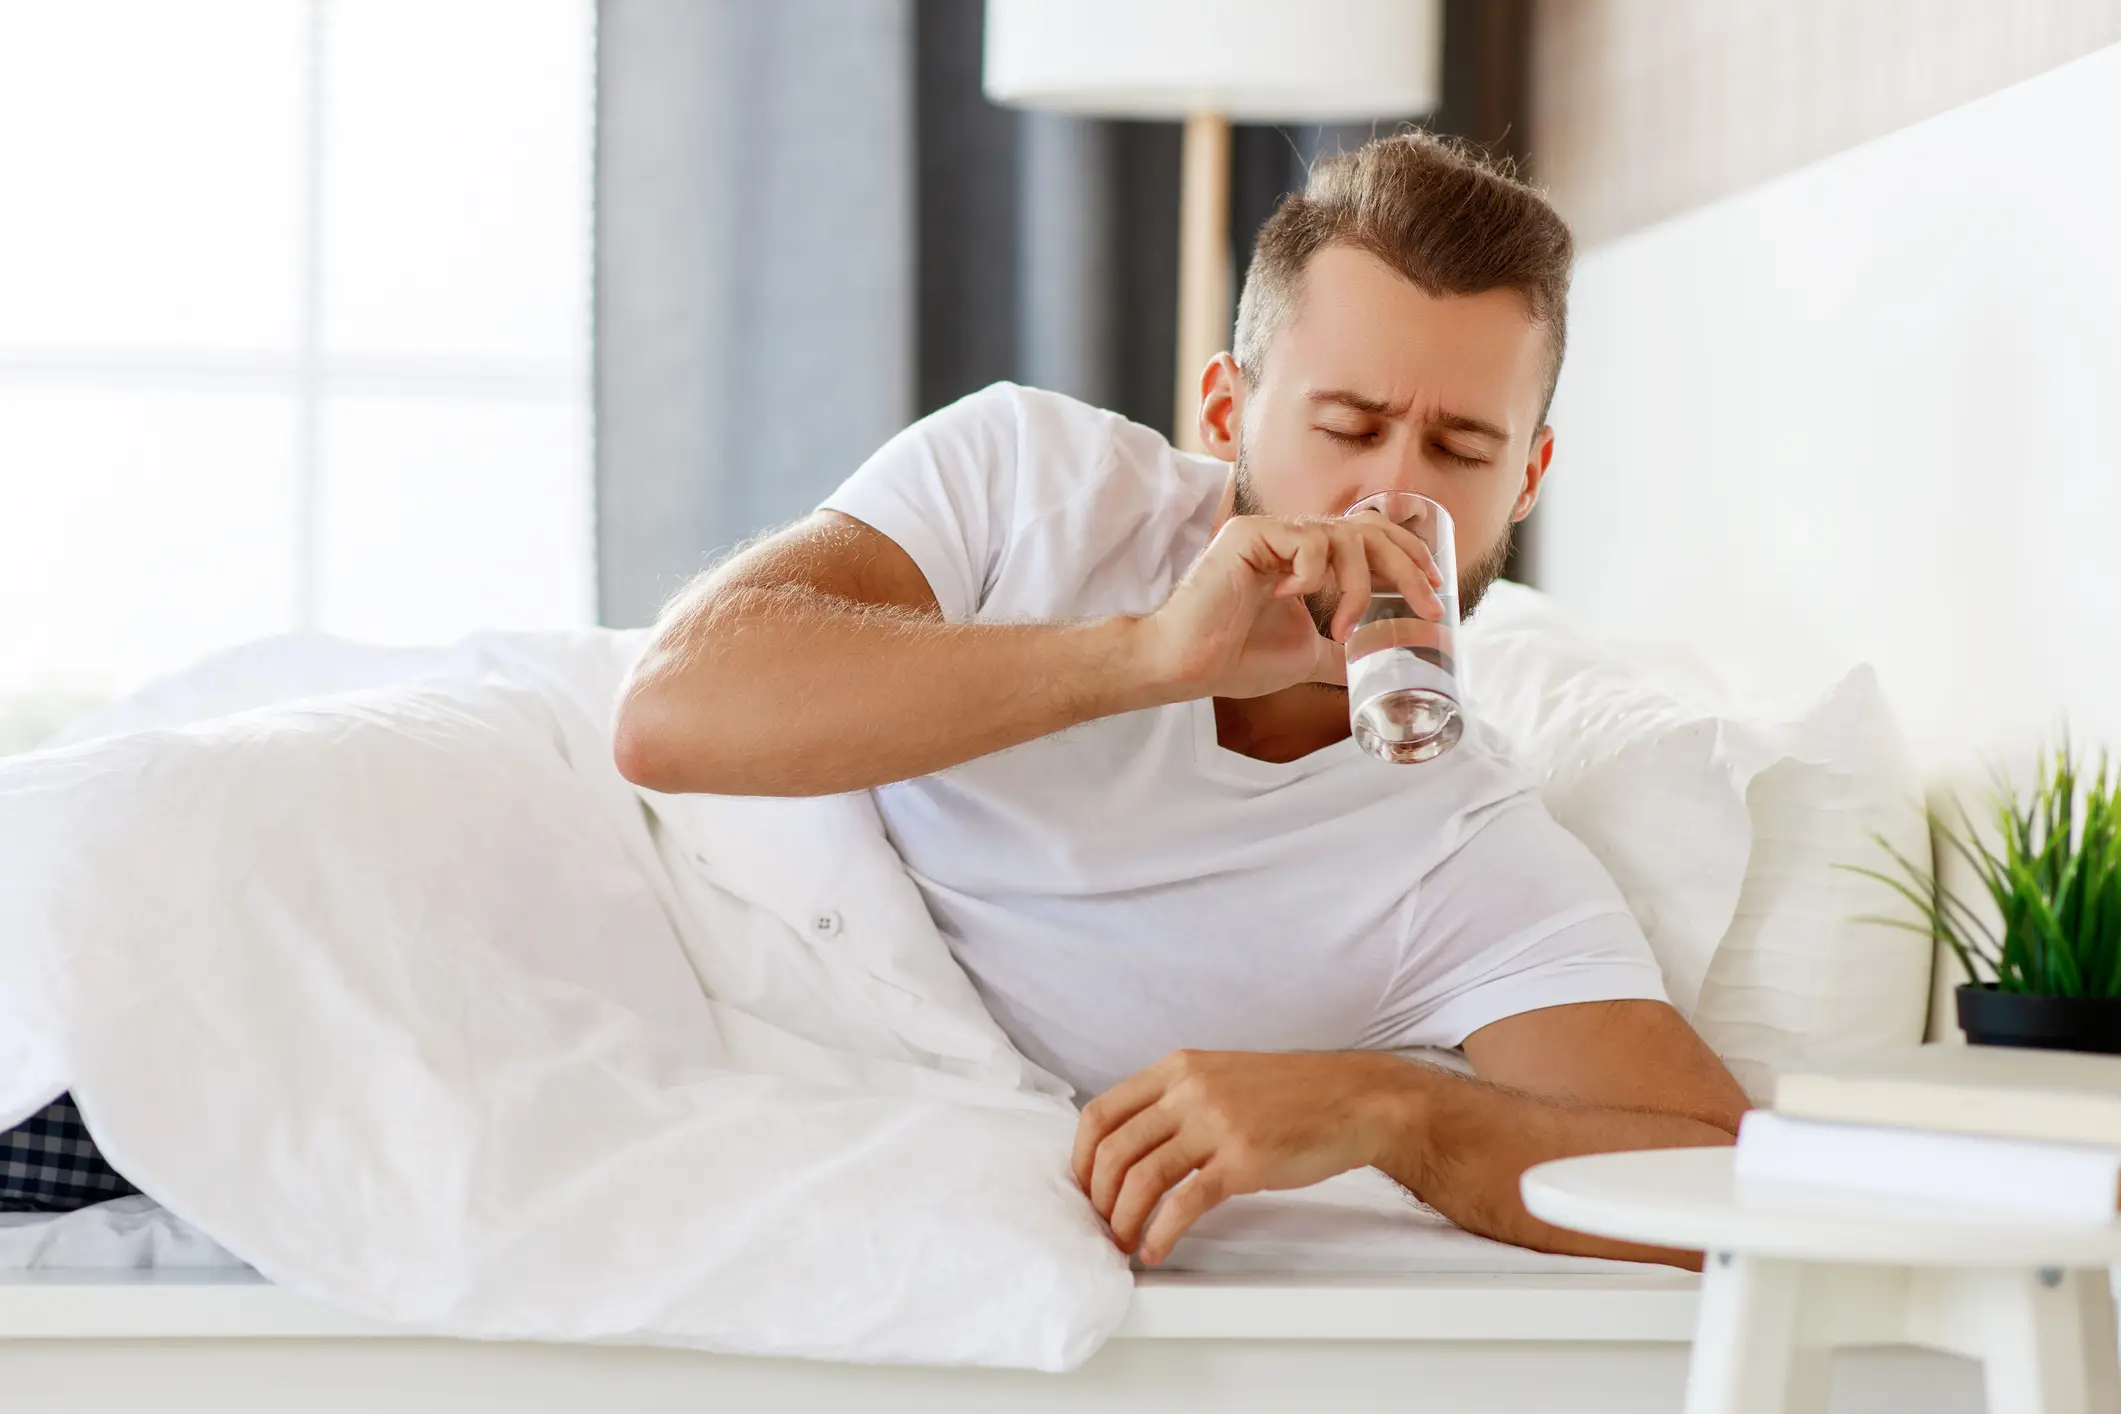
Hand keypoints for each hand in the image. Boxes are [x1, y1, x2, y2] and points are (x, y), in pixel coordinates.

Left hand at [1071, 1049, 1419, 1265]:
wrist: (1352, 1099)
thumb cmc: (1288, 1095)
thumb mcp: (1219, 1077)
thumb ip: (1175, 1100)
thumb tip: (1129, 1145)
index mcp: (1177, 1068)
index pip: (1101, 1112)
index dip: (1081, 1157)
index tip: (1082, 1187)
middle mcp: (1189, 1090)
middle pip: (1114, 1150)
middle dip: (1098, 1196)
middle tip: (1102, 1224)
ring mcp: (1215, 1124)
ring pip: (1141, 1178)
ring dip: (1122, 1219)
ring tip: (1123, 1242)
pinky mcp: (1241, 1161)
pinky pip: (1184, 1203)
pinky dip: (1161, 1232)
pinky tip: (1155, 1249)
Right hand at [1132, 512, 1443, 700]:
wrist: (1186, 665)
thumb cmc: (1234, 658)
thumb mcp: (1307, 654)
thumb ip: (1343, 652)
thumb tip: (1382, 665)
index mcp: (1305, 557)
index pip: (1368, 538)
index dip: (1408, 555)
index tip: (1436, 587)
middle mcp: (1290, 536)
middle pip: (1368, 529)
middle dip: (1407, 565)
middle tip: (1427, 602)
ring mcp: (1270, 531)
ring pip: (1343, 536)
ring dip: (1359, 585)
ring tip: (1343, 627)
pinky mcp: (1250, 534)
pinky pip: (1307, 540)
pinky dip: (1314, 574)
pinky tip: (1292, 598)